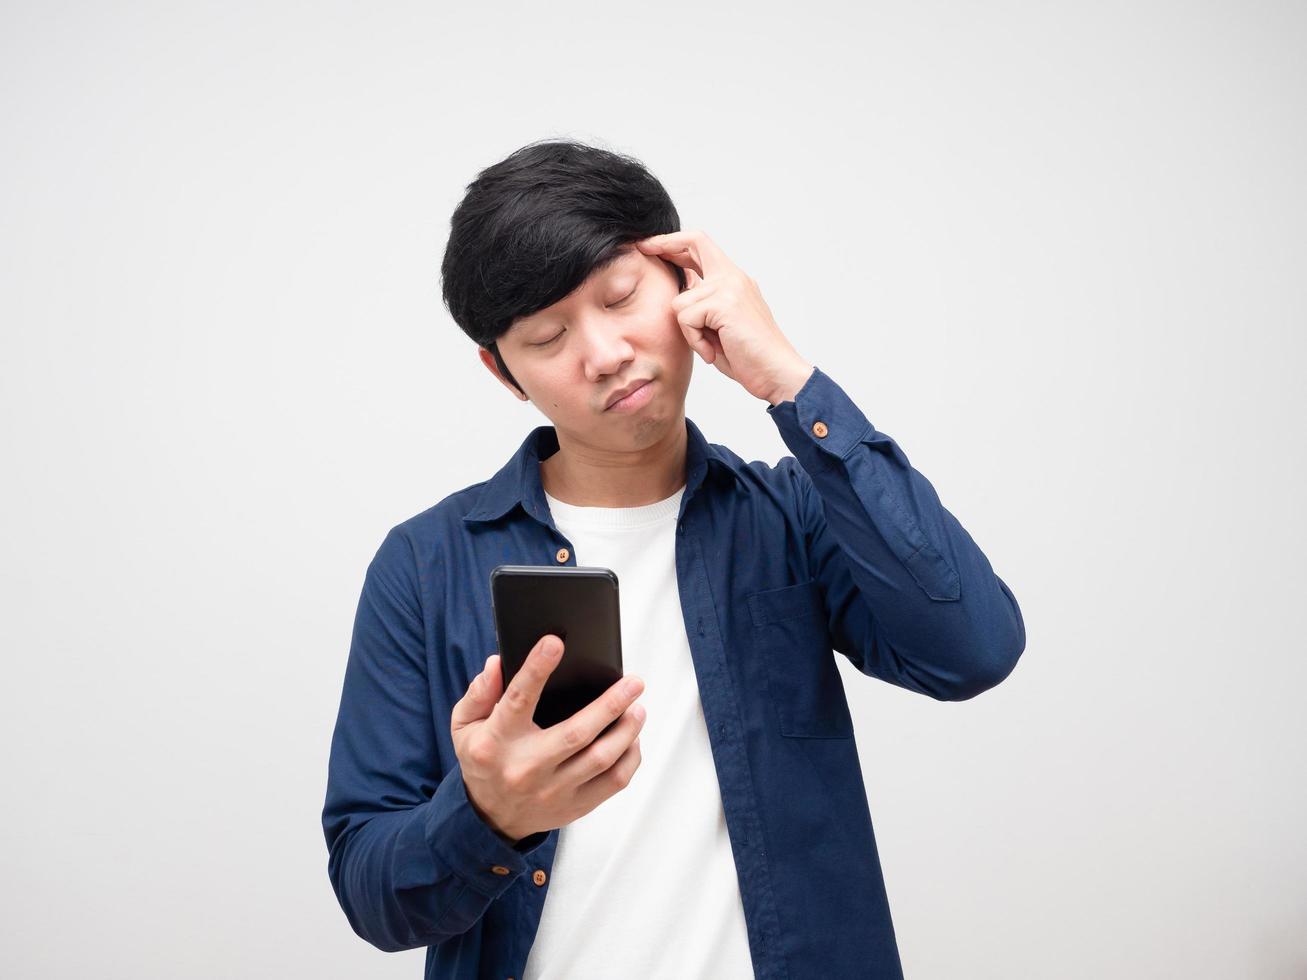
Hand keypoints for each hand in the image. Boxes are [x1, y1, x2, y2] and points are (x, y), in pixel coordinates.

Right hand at [450, 634, 646, 842]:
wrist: (492, 816)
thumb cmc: (484, 760)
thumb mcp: (465, 725)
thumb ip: (479, 693)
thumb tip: (497, 664)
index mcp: (498, 742)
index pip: (518, 700)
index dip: (536, 669)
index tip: (555, 643)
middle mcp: (527, 767)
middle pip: (577, 734)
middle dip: (610, 704)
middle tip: (633, 682)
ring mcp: (554, 790)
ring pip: (601, 758)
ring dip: (627, 730)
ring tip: (637, 707)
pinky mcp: (575, 806)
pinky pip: (613, 782)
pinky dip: (629, 757)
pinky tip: (632, 739)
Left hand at [634, 229, 813, 404]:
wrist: (777, 373)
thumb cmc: (750, 357)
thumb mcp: (721, 325)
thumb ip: (704, 305)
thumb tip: (679, 294)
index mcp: (735, 280)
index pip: (703, 247)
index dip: (675, 243)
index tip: (653, 245)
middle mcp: (733, 277)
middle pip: (695, 242)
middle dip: (664, 243)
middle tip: (644, 247)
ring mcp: (729, 287)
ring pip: (680, 300)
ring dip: (688, 331)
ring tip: (710, 346)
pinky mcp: (724, 303)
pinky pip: (686, 318)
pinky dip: (694, 340)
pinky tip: (714, 352)